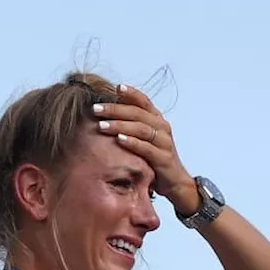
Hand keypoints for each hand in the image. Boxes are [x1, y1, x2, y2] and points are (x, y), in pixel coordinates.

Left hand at [93, 84, 199, 215]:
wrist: (174, 182)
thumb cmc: (153, 158)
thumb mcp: (142, 139)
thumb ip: (130, 125)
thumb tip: (104, 114)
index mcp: (157, 119)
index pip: (144, 101)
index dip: (131, 93)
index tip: (116, 87)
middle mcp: (162, 127)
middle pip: (138, 113)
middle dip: (115, 109)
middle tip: (95, 108)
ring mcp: (164, 142)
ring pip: (141, 128)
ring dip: (120, 125)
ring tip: (101, 125)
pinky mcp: (164, 158)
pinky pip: (146, 148)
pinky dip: (132, 142)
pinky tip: (119, 139)